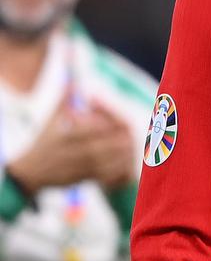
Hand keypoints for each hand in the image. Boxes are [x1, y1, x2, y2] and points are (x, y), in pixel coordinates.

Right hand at [7, 96, 135, 193]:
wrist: (30, 173)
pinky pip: (102, 176)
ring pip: (105, 163)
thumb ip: (64, 101)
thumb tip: (71, 81)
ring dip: (119, 156)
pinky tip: (122, 164)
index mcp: (66, 135)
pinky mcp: (80, 179)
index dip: (109, 125)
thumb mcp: (51, 121)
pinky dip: (114, 171)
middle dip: (118, 141)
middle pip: (102, 146)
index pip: (92, 129)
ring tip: (129, 148)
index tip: (119, 121)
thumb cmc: (42, 143)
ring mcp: (77, 167)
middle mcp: (72, 152)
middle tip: (130, 135)